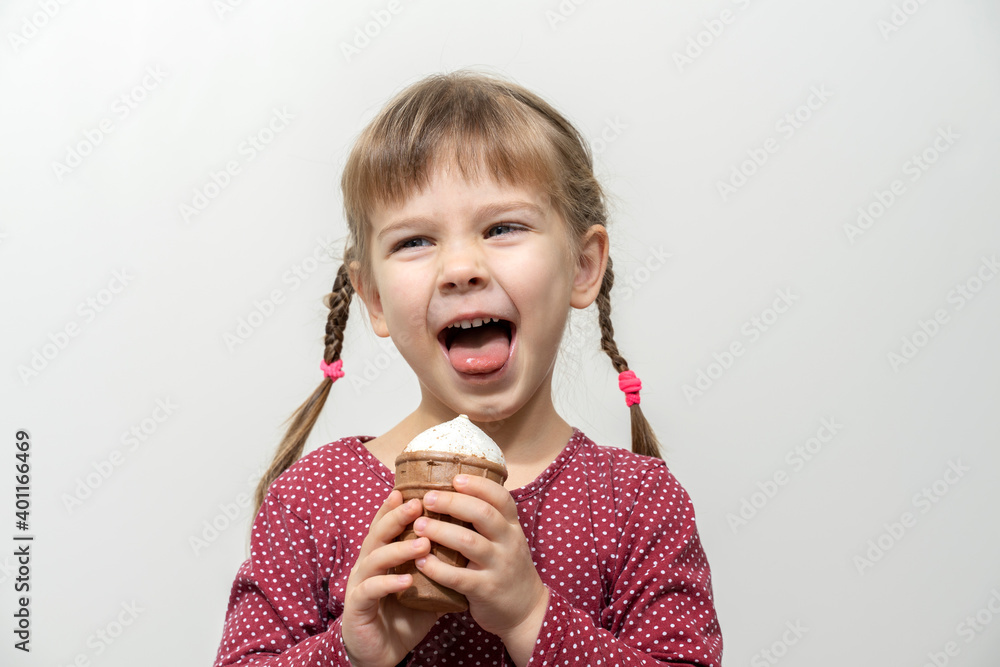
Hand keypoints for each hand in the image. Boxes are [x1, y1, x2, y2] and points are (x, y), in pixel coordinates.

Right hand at [341, 490, 442, 665]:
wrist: (381, 653)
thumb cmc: (403, 615)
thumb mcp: (425, 587)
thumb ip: (439, 566)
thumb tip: (468, 545)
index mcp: (382, 556)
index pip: (386, 525)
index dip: (395, 507)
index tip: (412, 490)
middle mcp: (367, 565)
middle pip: (378, 533)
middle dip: (396, 517)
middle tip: (418, 504)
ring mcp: (360, 584)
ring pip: (375, 558)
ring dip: (399, 549)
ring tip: (423, 543)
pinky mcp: (357, 607)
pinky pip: (371, 591)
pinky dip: (389, 583)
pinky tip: (407, 580)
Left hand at [412, 475, 548, 664]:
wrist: (526, 610)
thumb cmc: (507, 569)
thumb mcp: (506, 540)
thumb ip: (487, 520)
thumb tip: (454, 490)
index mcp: (512, 527)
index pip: (501, 498)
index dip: (479, 485)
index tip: (455, 478)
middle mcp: (509, 543)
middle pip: (483, 514)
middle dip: (453, 503)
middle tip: (428, 498)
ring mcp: (499, 566)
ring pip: (470, 542)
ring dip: (441, 531)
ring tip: (418, 526)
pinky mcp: (486, 590)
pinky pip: (459, 577)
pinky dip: (437, 568)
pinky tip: (421, 561)